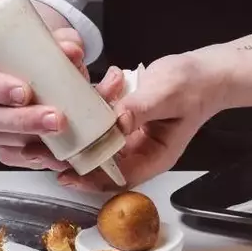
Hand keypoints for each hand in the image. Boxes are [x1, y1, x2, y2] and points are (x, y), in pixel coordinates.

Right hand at [0, 28, 124, 169]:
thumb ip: (62, 43)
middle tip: (56, 118)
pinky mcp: (3, 150)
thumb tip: (72, 51)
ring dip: (36, 141)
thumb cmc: (34, 61)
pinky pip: (19, 159)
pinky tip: (62, 154)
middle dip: (24, 120)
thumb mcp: (49, 45)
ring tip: (65, 137)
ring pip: (3, 141)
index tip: (25, 92)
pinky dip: (43, 158)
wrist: (39, 80)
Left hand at [55, 53, 226, 191]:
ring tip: (50, 129)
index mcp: (155, 156)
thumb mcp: (167, 95)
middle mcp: (140, 150)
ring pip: (97, 143)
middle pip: (102, 164)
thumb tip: (114, 121)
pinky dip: (88, 113)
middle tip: (46, 152)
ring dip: (77, 135)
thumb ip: (140, 109)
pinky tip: (75, 98)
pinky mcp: (124, 119)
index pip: (120, 177)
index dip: (92, 179)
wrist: (206, 71)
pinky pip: (100, 123)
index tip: (66, 174)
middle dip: (75, 158)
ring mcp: (131, 136)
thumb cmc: (195, 85)